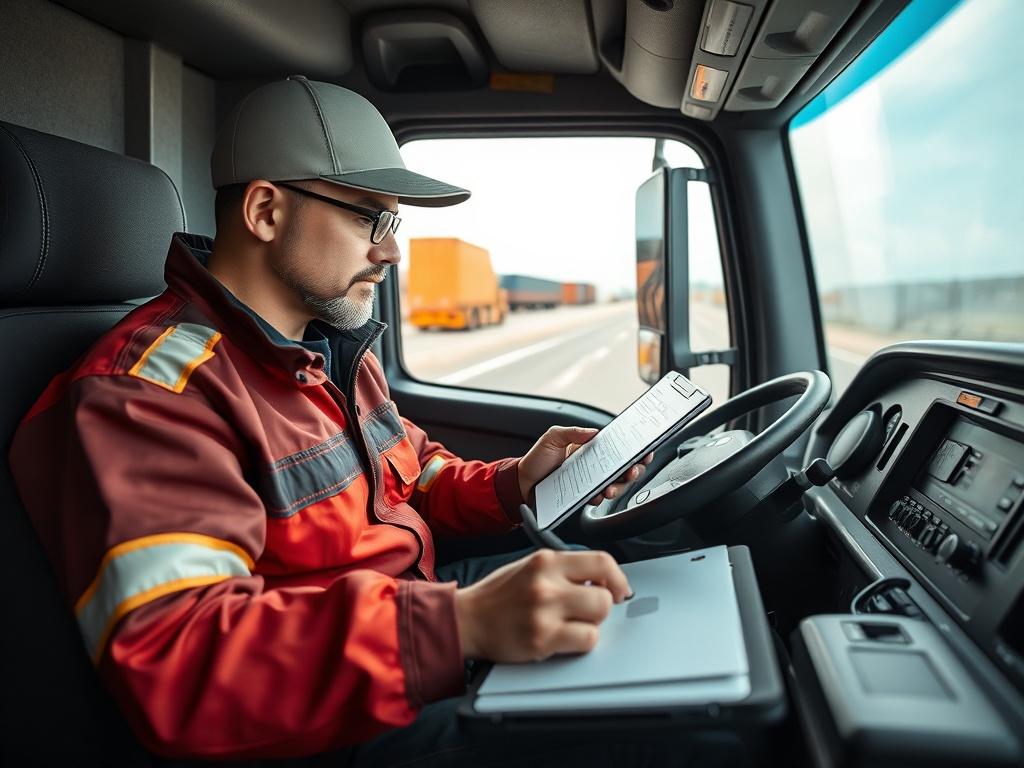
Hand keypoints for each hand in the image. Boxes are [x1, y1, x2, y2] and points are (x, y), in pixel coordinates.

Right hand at [453, 549, 631, 660]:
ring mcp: (544, 612)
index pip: (602, 561)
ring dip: (592, 624)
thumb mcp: (531, 567)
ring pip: (599, 618)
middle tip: (589, 610)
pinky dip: (582, 641)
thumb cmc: (500, 595)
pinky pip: (586, 640)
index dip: (618, 578)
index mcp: (546, 560)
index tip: (619, 589)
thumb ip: (565, 570)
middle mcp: (546, 583)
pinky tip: (565, 638)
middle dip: (602, 605)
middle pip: (604, 595)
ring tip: (573, 623)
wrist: (468, 619)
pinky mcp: (542, 639)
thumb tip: (603, 580)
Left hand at [518, 426, 653, 505]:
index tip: (644, 451)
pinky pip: (599, 498)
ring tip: (610, 488)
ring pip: (615, 484)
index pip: (617, 447)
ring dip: (618, 486)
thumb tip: (594, 431)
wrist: (521, 484)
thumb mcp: (552, 438)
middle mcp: (594, 465)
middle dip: (633, 469)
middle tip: (632, 471)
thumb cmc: (537, 460)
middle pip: (622, 467)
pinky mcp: (584, 496)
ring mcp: (590, 481)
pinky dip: (601, 497)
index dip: (634, 449)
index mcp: (590, 448)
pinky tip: (598, 495)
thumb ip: (572, 432)